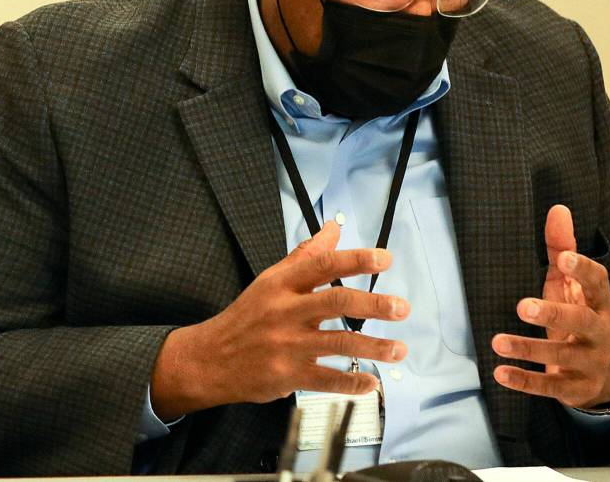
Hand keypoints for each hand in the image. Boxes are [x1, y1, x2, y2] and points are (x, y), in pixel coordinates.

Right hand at [150, 221, 409, 418]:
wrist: (208, 360)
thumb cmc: (246, 316)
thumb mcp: (270, 280)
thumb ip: (305, 255)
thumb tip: (334, 228)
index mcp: (282, 284)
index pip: (323, 265)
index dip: (356, 260)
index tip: (385, 259)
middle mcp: (285, 311)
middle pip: (335, 302)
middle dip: (373, 304)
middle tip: (401, 307)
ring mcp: (287, 345)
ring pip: (338, 342)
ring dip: (373, 346)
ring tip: (399, 348)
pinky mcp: (287, 375)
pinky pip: (327, 379)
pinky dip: (352, 382)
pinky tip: (372, 381)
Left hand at [491, 205, 609, 408]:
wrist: (603, 374)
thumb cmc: (578, 316)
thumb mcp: (570, 285)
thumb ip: (563, 248)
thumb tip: (558, 209)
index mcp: (599, 302)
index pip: (598, 283)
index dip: (583, 270)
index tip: (564, 257)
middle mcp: (599, 332)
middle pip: (581, 322)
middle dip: (553, 314)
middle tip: (523, 306)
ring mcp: (589, 363)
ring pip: (561, 358)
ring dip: (528, 349)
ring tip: (497, 341)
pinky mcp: (575, 388)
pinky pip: (549, 387)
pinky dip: (524, 381)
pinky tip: (500, 373)